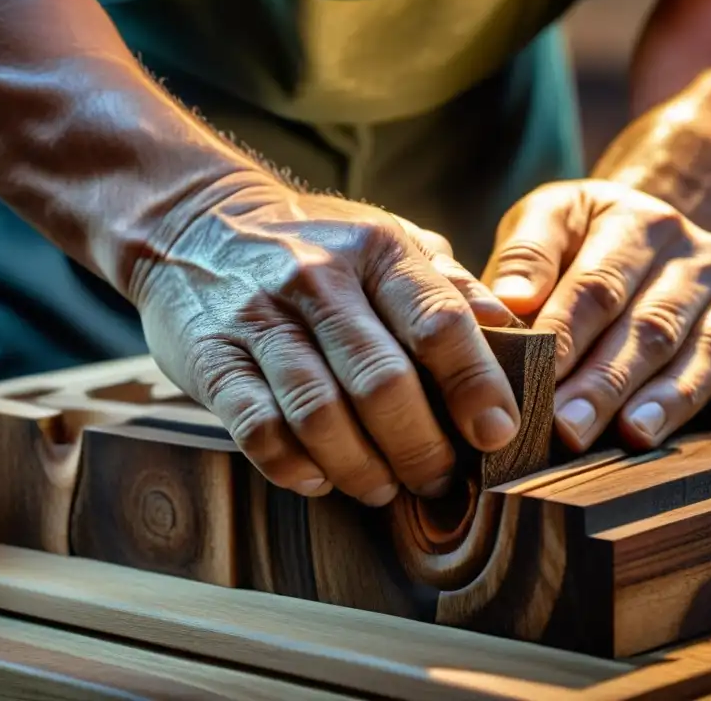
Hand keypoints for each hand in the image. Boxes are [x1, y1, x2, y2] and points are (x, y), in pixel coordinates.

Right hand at [132, 181, 520, 505]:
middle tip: (438, 479)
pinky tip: (319, 479)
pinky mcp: (212, 357)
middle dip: (421, 449)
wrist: (193, 223)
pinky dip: (295, 467)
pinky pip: (258, 429)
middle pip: (383, 384)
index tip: (497, 436)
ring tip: (382, 487)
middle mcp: (318, 279)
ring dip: (362, 469)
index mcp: (376, 248)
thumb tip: (518, 339)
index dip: (475, 386)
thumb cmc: (312, 243)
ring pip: (321, 416)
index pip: (438, 322)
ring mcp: (259, 318)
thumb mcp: (385, 240)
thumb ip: (448, 288)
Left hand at [483, 180, 710, 452]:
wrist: (649, 222)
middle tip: (570, 428)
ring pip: (708, 348)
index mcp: (639, 224)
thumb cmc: (582, 234)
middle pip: (651, 326)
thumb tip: (508, 299)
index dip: (567, 335)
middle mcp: (696, 255)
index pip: (599, 287)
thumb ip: (525, 254)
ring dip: (671, 397)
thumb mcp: (549, 217)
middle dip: (608, 382)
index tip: (535, 378)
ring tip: (634, 436)